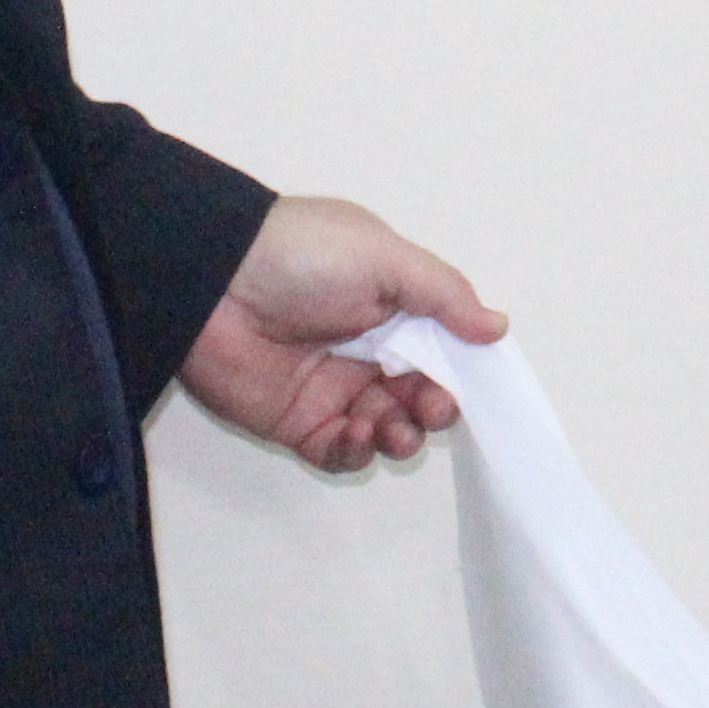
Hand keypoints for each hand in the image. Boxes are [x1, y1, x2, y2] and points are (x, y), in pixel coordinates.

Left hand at [180, 195, 504, 470]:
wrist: (212, 282)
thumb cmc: (300, 256)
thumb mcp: (384, 258)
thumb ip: (444, 295)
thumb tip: (497, 328)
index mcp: (390, 303)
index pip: (441, 347)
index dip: (459, 370)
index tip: (467, 383)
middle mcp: (365, 347)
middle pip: (419, 393)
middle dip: (434, 408)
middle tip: (429, 408)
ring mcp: (332, 387)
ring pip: (386, 427)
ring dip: (400, 434)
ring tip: (392, 427)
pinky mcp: (298, 422)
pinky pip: (340, 450)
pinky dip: (358, 450)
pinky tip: (357, 433)